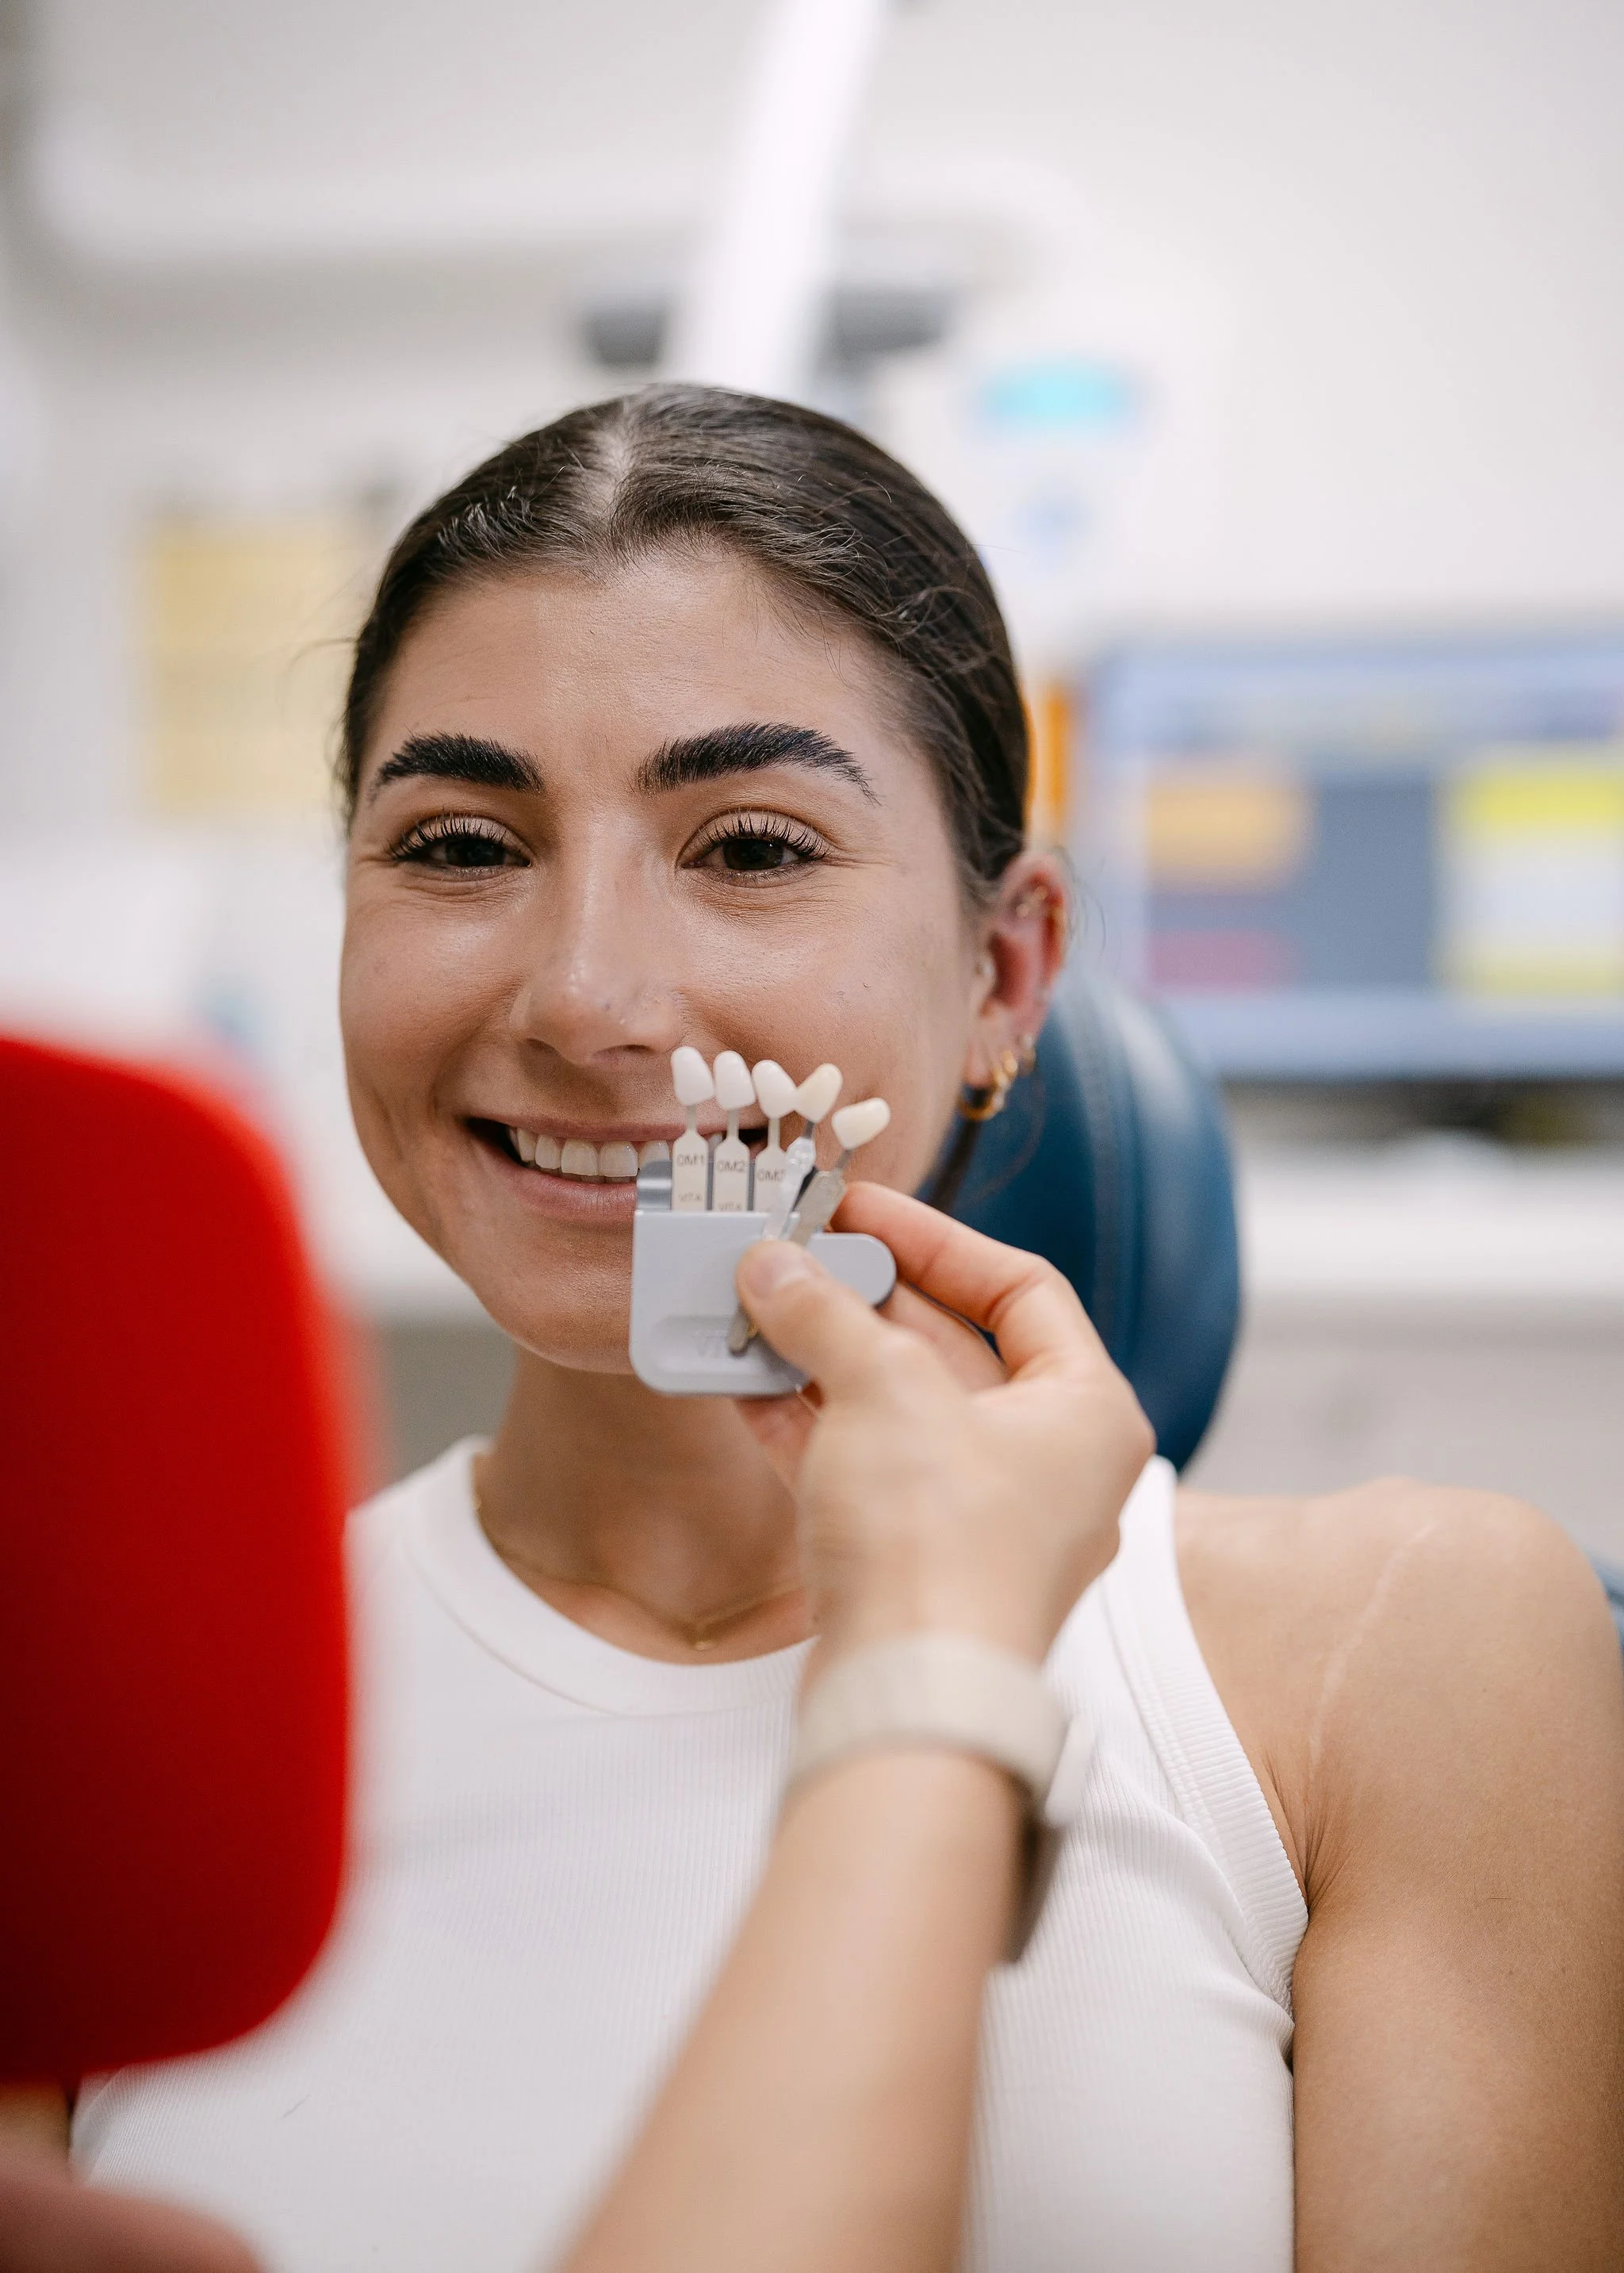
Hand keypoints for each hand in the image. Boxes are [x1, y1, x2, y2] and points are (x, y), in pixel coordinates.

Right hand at [733, 1185, 1153, 1670]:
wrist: (910, 1699)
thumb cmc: (941, 1545)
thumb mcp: (884, 1390)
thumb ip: (827, 1314)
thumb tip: (774, 1265)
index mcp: (1086, 1412)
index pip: (1020, 1289)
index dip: (934, 1238)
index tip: (856, 1207)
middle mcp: (1047, 1464)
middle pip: (949, 1347)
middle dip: (858, 1298)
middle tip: (787, 1255)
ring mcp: (979, 1520)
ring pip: (895, 1410)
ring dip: (818, 1357)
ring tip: (749, 1308)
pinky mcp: (913, 1564)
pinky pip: (859, 1467)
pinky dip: (802, 1423)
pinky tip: (739, 1380)